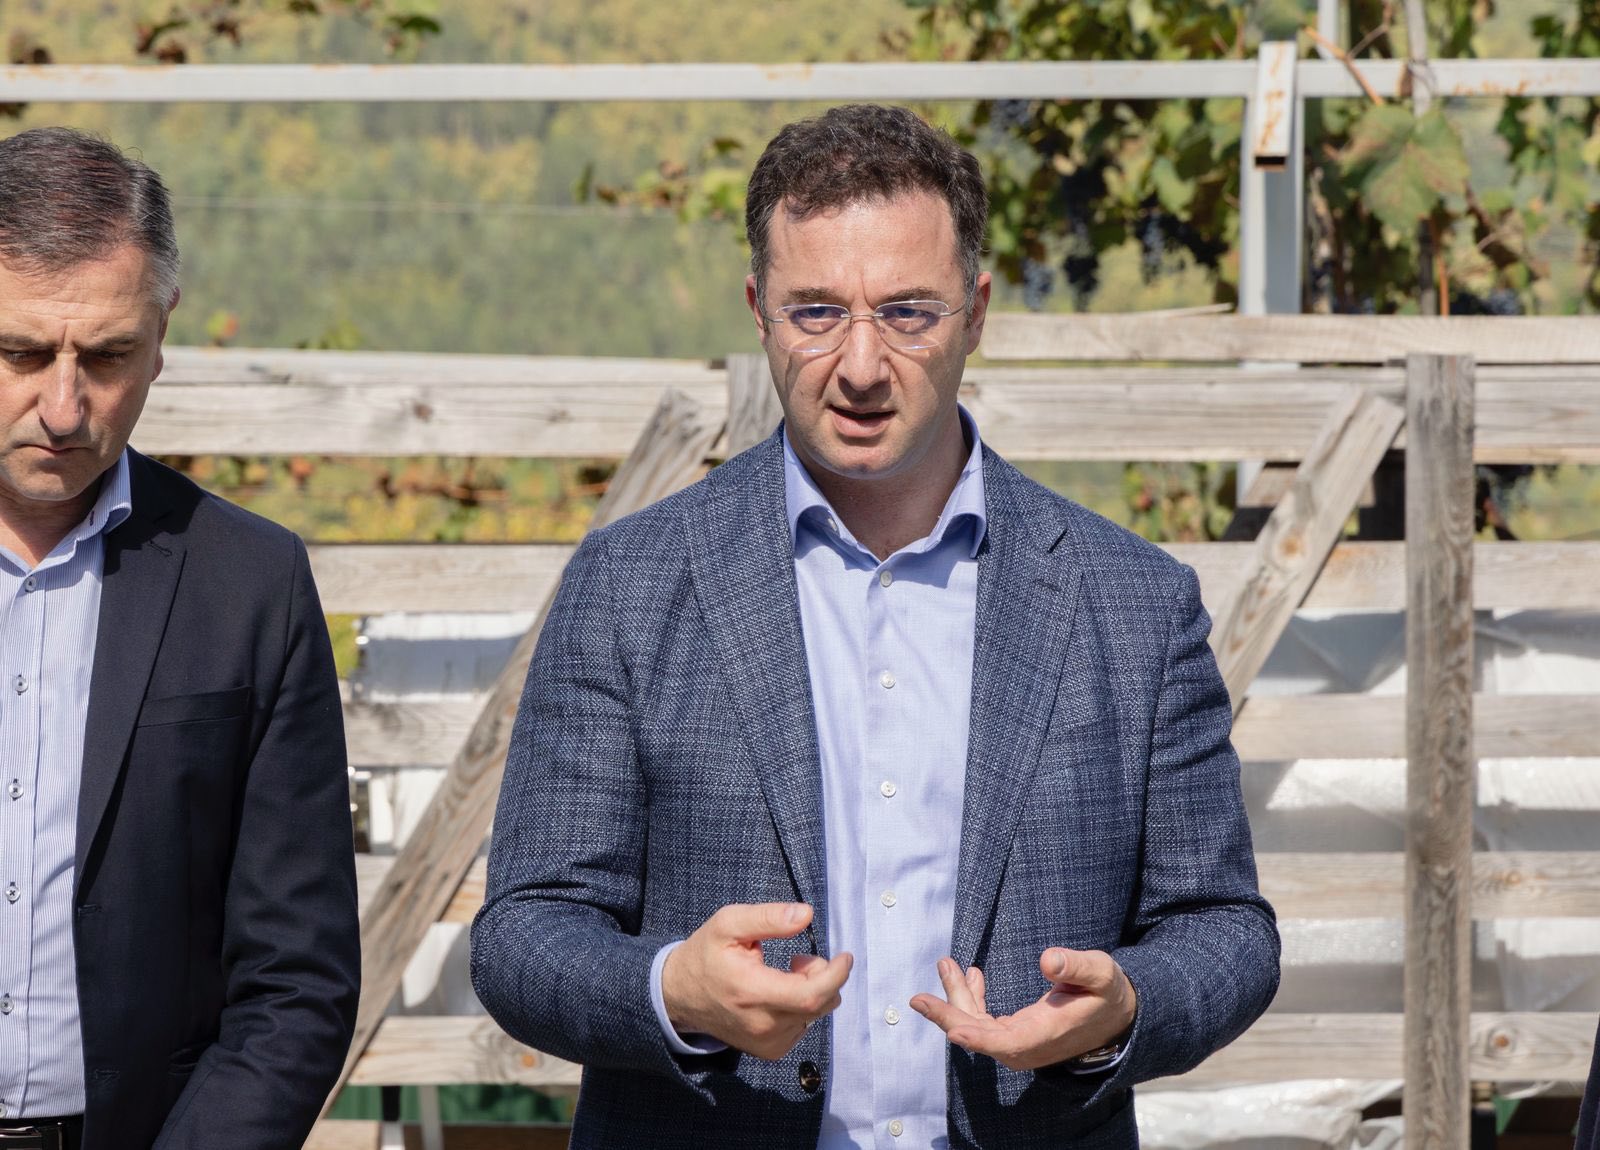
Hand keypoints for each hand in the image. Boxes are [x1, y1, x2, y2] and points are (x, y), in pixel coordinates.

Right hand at [661, 902, 852, 1059]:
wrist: (680, 995)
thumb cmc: (706, 954)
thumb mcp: (729, 923)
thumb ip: (768, 917)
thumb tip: (806, 915)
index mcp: (752, 991)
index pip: (811, 994)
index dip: (835, 975)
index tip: (845, 956)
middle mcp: (762, 1024)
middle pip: (820, 1005)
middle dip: (823, 976)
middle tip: (799, 958)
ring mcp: (767, 1042)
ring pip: (815, 1016)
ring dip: (812, 990)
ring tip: (784, 972)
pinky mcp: (769, 1050)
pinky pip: (803, 1026)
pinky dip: (802, 1007)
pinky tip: (780, 993)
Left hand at [909, 948, 1136, 1071]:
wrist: (1117, 1016)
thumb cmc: (1107, 992)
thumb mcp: (1100, 973)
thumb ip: (1076, 967)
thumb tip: (1048, 959)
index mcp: (1047, 1034)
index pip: (1006, 1043)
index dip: (978, 1037)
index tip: (953, 1028)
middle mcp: (1028, 1045)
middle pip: (980, 1035)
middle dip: (949, 1014)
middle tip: (918, 998)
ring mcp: (1020, 1042)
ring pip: (977, 1026)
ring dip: (957, 999)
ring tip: (946, 964)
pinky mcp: (1016, 1034)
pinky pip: (984, 1021)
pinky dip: (971, 999)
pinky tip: (970, 975)